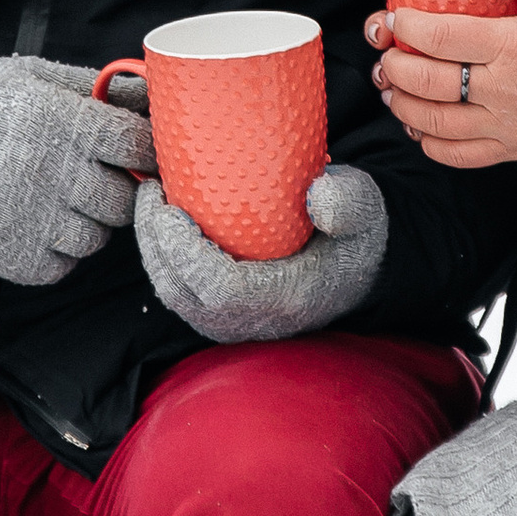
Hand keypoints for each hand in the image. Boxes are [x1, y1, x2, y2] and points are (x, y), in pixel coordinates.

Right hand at [0, 55, 156, 289]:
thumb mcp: (33, 76)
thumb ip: (94, 86)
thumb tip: (149, 92)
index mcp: (63, 122)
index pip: (136, 145)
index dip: (142, 149)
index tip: (132, 151)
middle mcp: (54, 173)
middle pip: (122, 200)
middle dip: (113, 189)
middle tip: (89, 178)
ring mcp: (33, 220)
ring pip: (96, 239)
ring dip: (86, 223)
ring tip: (57, 201)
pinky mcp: (10, 256)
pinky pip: (61, 267)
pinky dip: (55, 252)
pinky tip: (34, 224)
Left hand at [134, 162, 387, 342]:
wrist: (355, 272)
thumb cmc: (354, 235)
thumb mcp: (365, 212)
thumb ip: (349, 201)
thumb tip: (319, 194)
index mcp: (287, 299)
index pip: (220, 288)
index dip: (186, 252)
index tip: (171, 208)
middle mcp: (253, 322)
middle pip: (183, 291)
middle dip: (155, 242)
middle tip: (151, 191)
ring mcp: (232, 324)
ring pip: (172, 293)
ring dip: (152, 247)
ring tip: (150, 199)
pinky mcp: (218, 316)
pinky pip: (177, 291)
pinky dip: (160, 256)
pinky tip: (160, 218)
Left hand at [363, 0, 516, 168]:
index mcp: (515, 45)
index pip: (439, 36)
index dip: (407, 25)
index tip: (398, 15)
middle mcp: (505, 90)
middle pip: (426, 82)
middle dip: (395, 65)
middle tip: (388, 50)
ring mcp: (507, 125)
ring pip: (435, 123)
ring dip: (403, 105)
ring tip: (393, 87)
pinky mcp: (514, 149)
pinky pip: (459, 155)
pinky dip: (430, 143)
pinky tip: (420, 126)